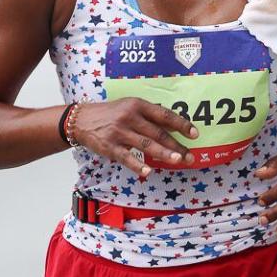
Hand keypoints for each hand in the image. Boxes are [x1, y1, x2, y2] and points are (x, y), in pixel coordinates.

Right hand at [73, 99, 198, 177]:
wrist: (81, 120)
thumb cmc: (111, 114)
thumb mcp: (129, 107)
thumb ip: (149, 116)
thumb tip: (174, 127)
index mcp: (137, 105)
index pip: (164, 115)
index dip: (181, 124)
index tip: (195, 134)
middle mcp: (130, 116)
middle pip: (157, 132)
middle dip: (176, 145)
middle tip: (189, 156)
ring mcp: (119, 132)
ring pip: (145, 144)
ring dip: (163, 153)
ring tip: (177, 160)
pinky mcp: (109, 146)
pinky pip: (126, 157)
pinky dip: (137, 165)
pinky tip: (148, 172)